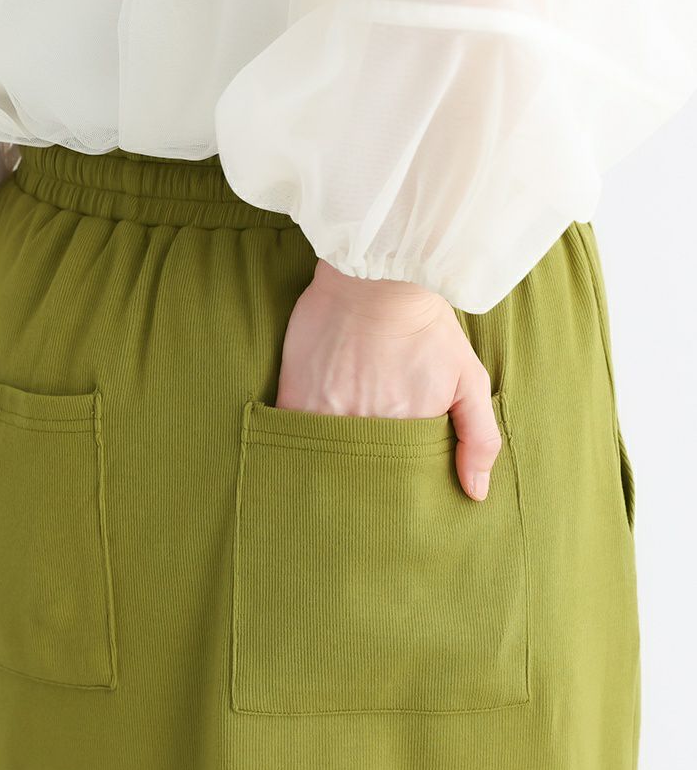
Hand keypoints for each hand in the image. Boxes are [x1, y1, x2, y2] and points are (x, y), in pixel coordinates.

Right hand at [276, 259, 501, 500]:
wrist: (377, 276)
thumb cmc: (425, 324)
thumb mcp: (468, 378)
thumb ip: (478, 438)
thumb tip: (477, 493)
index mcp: (405, 431)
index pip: (396, 479)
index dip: (393, 486)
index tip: (390, 487)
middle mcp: (363, 427)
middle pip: (357, 472)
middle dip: (360, 480)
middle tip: (361, 478)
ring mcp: (324, 413)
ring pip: (323, 456)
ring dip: (329, 459)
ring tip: (334, 456)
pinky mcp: (294, 395)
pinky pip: (290, 434)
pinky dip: (297, 441)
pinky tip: (306, 438)